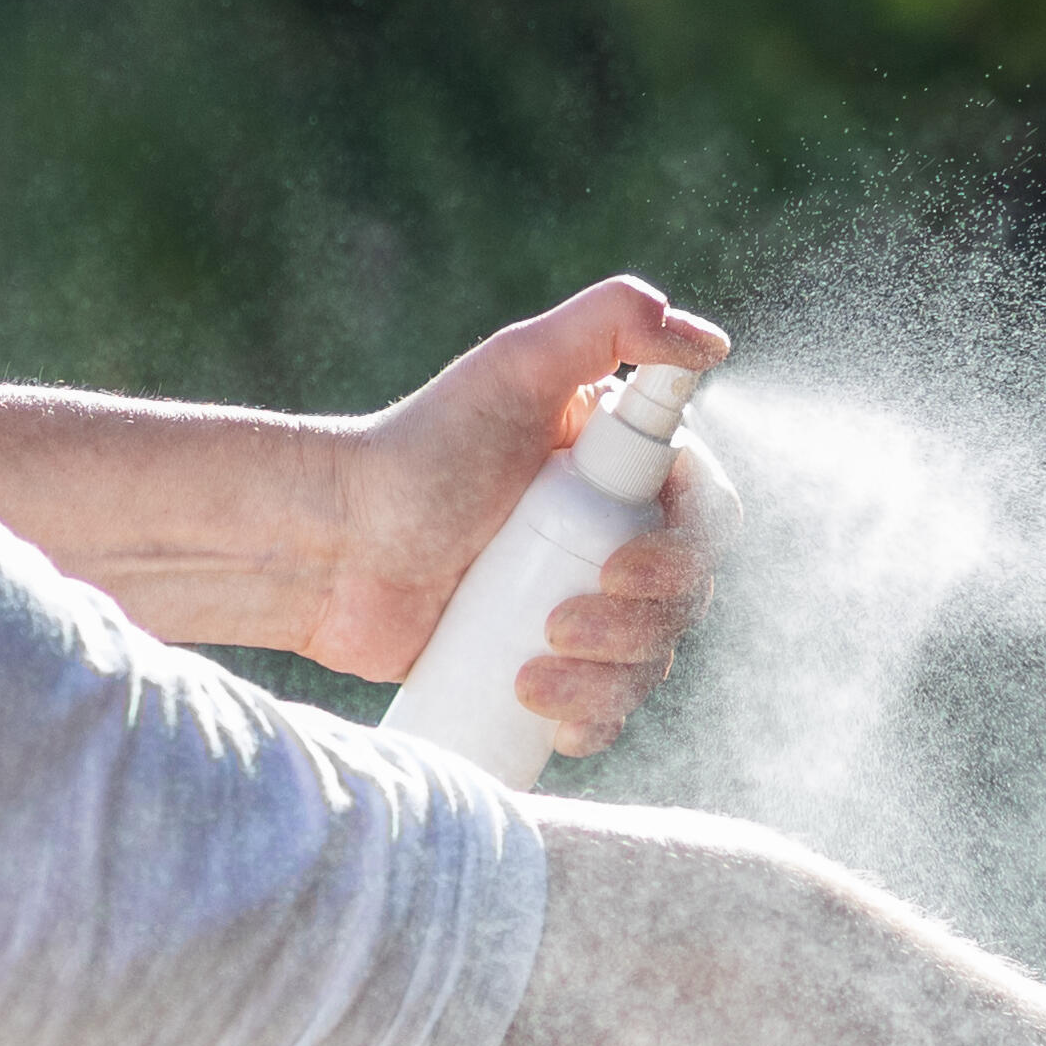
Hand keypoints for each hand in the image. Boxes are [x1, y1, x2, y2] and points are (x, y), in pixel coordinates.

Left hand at [306, 279, 734, 752]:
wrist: (332, 545)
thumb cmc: (418, 450)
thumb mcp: (516, 367)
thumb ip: (613, 322)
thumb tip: (713, 342)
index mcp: (623, 471)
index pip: (705, 518)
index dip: (684, 553)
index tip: (619, 566)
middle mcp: (613, 537)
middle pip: (683, 600)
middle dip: (635, 625)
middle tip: (556, 621)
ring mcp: (581, 607)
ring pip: (648, 662)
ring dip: (609, 681)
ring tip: (529, 672)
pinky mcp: (542, 667)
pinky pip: (602, 713)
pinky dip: (591, 723)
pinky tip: (550, 721)